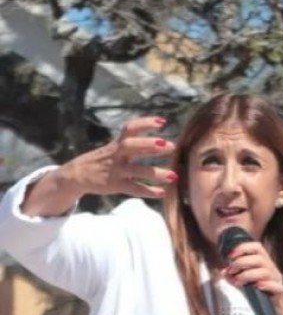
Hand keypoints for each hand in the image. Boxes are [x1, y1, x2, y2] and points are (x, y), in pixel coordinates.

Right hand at [22, 116, 175, 216]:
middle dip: (150, 145)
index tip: (162, 121)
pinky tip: (162, 193)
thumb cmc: (104, 160)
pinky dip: (148, 191)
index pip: (130, 128)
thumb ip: (137, 146)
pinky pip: (133, 188)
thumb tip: (163, 143)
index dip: (145, 123)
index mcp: (117, 143)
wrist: (76, 175)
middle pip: (131, 145)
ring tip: (174, 176)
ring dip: (155, 173)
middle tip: (170, 146)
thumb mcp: (116, 149)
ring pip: (136, 170)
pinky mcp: (115, 185)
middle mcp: (116, 155)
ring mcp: (115, 170)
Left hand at [222, 238, 282, 314]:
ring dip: (248, 274)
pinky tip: (256, 287)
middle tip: (231, 270)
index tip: (229, 255)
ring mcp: (278, 281)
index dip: (243, 247)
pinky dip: (265, 284)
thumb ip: (235, 277)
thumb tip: (223, 272)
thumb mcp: (245, 285)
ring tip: (238, 282)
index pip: (256, 247)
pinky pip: (276, 286)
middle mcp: (273, 270)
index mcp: (265, 264)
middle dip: (242, 262)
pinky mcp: (280, 294)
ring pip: (265, 270)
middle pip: (260, 257)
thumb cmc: (261, 299)